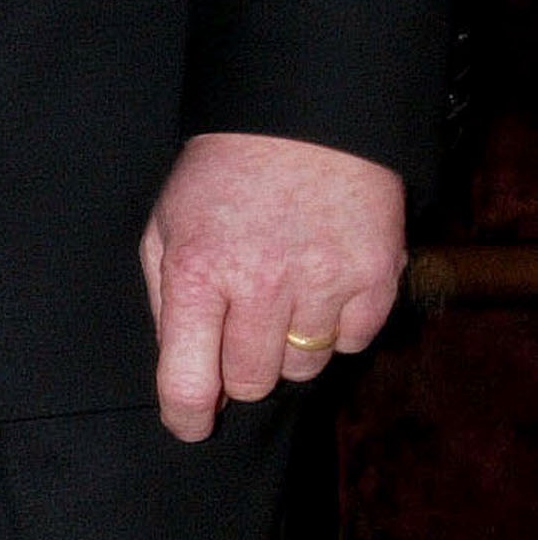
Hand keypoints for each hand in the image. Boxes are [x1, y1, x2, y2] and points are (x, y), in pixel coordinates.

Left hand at [140, 129, 405, 440]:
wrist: (302, 116)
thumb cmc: (222, 173)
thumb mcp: (167, 222)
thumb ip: (166, 301)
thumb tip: (181, 372)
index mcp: (198, 270)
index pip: (189, 382)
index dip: (185, 417)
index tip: (189, 423)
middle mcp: (261, 284)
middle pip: (251, 385)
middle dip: (239, 364)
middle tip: (240, 318)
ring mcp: (322, 284)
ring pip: (303, 371)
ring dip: (288, 344)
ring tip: (282, 287)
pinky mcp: (374, 280)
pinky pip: (351, 344)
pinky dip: (336, 325)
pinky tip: (321, 279)